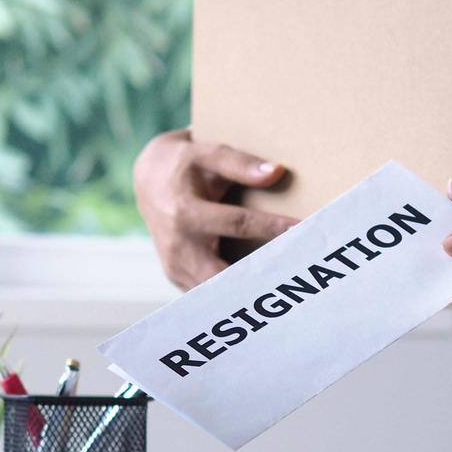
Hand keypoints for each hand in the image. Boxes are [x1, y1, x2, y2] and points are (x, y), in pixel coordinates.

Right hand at [134, 129, 299, 288]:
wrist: (148, 182)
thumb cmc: (184, 165)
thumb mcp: (207, 154)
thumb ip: (240, 163)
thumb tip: (277, 172)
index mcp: (185, 212)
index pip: (236, 224)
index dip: (271, 227)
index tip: (304, 229)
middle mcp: (178, 246)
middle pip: (222, 275)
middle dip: (258, 279)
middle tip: (296, 277)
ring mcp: (175, 267)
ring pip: (216, 293)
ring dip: (248, 293)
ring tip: (285, 289)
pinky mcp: (177, 278)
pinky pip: (209, 295)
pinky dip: (234, 297)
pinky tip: (262, 292)